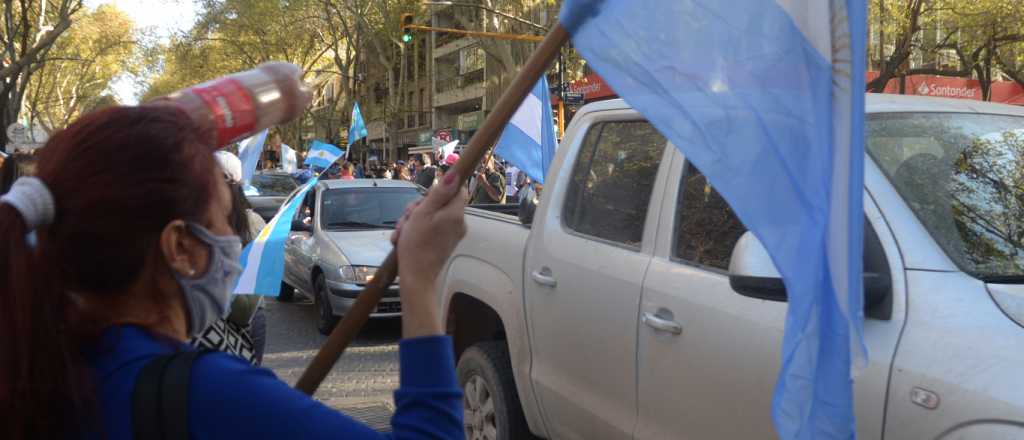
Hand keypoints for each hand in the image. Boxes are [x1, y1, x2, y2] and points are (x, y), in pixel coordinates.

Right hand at [390, 171, 466, 337]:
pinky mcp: (444, 244)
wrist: (416, 278)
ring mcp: (452, 235)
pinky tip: (404, 239)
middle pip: (440, 203)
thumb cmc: (417, 245)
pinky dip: (417, 231)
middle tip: (407, 217)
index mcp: (456, 213)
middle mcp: (458, 223)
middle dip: (419, 207)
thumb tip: (456, 173)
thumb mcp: (423, 213)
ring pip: (431, 216)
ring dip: (413, 221)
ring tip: (402, 232)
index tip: (425, 197)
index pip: (457, 190)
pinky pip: (431, 229)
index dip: (440, 190)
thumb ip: (440, 192)